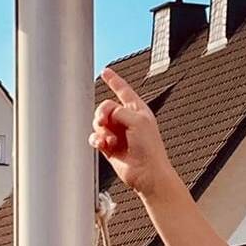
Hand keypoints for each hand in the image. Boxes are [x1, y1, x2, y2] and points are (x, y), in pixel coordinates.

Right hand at [90, 68, 176, 198]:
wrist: (147, 173)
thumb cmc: (150, 149)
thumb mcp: (137, 120)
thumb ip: (119, 111)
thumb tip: (107, 114)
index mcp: (138, 110)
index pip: (124, 90)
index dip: (114, 80)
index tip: (106, 72)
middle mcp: (127, 120)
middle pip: (105, 107)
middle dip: (102, 113)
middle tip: (104, 121)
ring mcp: (118, 134)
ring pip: (98, 123)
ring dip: (102, 130)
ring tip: (110, 140)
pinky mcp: (110, 147)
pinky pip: (96, 137)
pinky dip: (97, 140)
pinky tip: (103, 144)